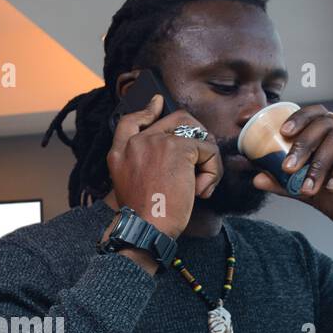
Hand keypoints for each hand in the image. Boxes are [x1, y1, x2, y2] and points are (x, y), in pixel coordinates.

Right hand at [107, 94, 222, 237]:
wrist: (145, 228)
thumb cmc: (142, 216)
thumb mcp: (127, 186)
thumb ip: (139, 164)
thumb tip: (171, 151)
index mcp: (120, 152)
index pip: (131, 120)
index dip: (147, 111)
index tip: (157, 104)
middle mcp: (137, 142)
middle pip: (175, 121)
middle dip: (197, 137)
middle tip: (203, 161)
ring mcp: (157, 142)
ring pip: (197, 136)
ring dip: (206, 159)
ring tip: (201, 185)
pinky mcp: (179, 149)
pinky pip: (208, 151)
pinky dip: (212, 172)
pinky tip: (201, 191)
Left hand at [252, 105, 332, 242]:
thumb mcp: (311, 193)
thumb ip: (286, 184)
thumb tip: (257, 178)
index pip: (316, 115)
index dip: (299, 118)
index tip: (282, 132)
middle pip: (325, 122)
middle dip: (303, 144)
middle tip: (288, 167)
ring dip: (320, 163)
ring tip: (309, 187)